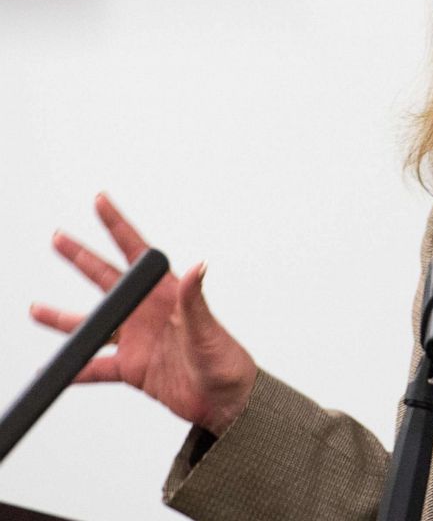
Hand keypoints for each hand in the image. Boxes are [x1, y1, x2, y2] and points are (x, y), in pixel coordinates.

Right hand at [30, 193, 257, 436]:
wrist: (227, 401)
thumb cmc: (227, 362)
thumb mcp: (208, 330)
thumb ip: (196, 299)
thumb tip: (198, 265)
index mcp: (168, 295)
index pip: (137, 253)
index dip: (117, 225)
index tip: (100, 200)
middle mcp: (148, 313)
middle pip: (106, 280)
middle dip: (81, 257)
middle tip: (58, 238)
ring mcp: (138, 340)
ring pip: (93, 325)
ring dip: (63, 319)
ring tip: (36, 309)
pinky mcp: (133, 369)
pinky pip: (94, 368)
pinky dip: (73, 371)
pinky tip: (53, 371)